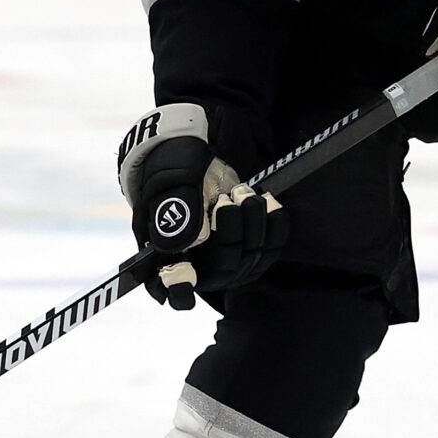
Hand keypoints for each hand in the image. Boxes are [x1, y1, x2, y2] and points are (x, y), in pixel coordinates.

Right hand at [118, 103, 286, 309]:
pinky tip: (269, 202)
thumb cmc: (176, 162)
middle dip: (231, 234)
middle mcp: (195, 261)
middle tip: (228, 198)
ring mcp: (225, 257)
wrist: (203, 145)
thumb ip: (174, 210)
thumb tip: (178, 245)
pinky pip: (271, 249)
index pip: (170, 287)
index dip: (179, 291)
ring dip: (254, 224)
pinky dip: (274, 226)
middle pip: (221, 270)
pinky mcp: (250, 246)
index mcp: (163, 250)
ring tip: (245, 192)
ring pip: (249, 260)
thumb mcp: (170, 178)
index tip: (185, 287)